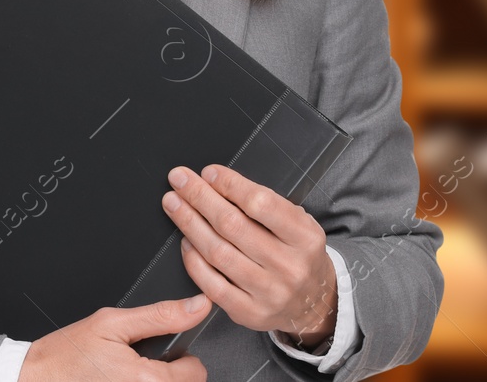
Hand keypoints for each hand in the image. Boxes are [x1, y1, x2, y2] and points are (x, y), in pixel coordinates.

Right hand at [17, 295, 210, 381]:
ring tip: (127, 375)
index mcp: (145, 379)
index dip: (182, 356)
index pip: (196, 372)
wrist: (32, 378)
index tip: (162, 351)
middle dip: (170, 374)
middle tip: (140, 364)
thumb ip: (161, 315)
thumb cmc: (67, 354)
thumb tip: (198, 305)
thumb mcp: (113, 322)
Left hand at [163, 164, 337, 345]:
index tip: (209, 173)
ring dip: (190, 224)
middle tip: (180, 180)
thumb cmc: (298, 255)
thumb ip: (267, 206)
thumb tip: (219, 185)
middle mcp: (289, 266)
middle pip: (233, 226)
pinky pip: (211, 284)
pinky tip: (185, 241)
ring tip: (174, 204)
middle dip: (200, 198)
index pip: (262, 204)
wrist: (312, 303)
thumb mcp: (299, 225)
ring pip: (218, 253)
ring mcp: (268, 292)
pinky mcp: (248, 313)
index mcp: (305, 237)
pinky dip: (193, 259)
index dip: (230, 185)